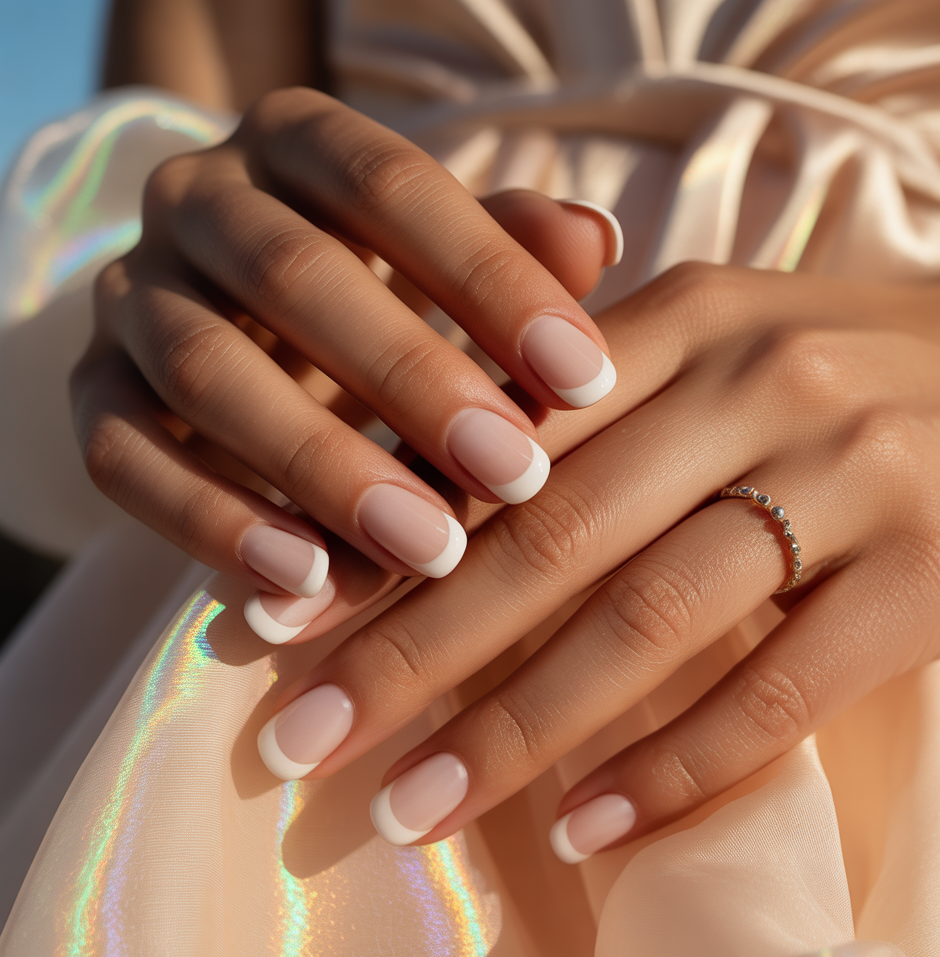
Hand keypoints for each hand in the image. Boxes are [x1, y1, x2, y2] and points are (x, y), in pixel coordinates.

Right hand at [70, 87, 620, 612]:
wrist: (248, 322)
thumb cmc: (381, 289)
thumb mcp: (445, 261)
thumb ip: (510, 250)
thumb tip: (594, 242)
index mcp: (296, 141)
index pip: (392, 185)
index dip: (492, 280)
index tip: (586, 381)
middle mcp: (200, 200)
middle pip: (297, 277)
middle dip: (414, 382)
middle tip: (516, 478)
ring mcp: (133, 297)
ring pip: (208, 371)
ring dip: (322, 468)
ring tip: (429, 550)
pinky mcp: (93, 393)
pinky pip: (124, 458)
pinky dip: (213, 523)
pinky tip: (308, 581)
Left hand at [252, 249, 939, 858]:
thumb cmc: (832, 366)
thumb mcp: (708, 346)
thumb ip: (581, 410)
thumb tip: (420, 505)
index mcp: (682, 319)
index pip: (502, 441)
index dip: (386, 538)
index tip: (285, 625)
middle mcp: (759, 385)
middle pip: (552, 538)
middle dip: (413, 651)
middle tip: (303, 739)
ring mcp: (850, 477)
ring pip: (651, 621)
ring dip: (518, 728)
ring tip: (415, 806)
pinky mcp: (929, 575)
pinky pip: (780, 688)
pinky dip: (675, 765)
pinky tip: (585, 828)